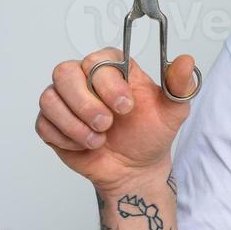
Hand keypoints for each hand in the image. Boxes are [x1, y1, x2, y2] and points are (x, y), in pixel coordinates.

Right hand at [35, 48, 199, 191]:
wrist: (136, 169)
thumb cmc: (151, 134)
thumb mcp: (173, 111)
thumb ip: (180, 85)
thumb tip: (186, 60)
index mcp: (113, 68)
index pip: (97, 60)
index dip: (108, 84)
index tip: (126, 107)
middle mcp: (84, 78)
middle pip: (65, 73)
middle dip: (86, 104)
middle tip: (107, 125)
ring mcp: (65, 100)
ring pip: (50, 98)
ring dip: (75, 124)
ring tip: (98, 140)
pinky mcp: (51, 123)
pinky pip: (44, 123)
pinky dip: (65, 138)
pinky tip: (85, 146)